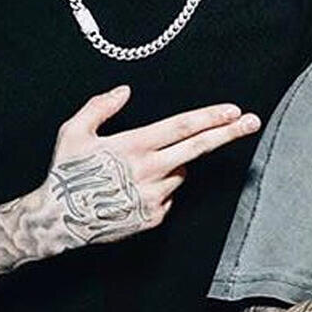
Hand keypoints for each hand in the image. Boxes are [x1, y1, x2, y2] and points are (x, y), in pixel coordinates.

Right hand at [42, 85, 259, 245]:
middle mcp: (150, 170)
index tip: (233, 110)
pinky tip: (134, 188)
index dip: (210, 117)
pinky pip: (169, 195)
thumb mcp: (73, 131)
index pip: (182, 127)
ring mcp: (155, 196)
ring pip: (180, 172)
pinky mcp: (154, 217)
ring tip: (137, 169)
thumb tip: (124, 91)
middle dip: (229, 133)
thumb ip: (100, 106)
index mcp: (134, 146)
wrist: (59, 220)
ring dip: (173, 164)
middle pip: (198, 147)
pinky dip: (161, 187)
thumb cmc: (66, 172)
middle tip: (252, 121)